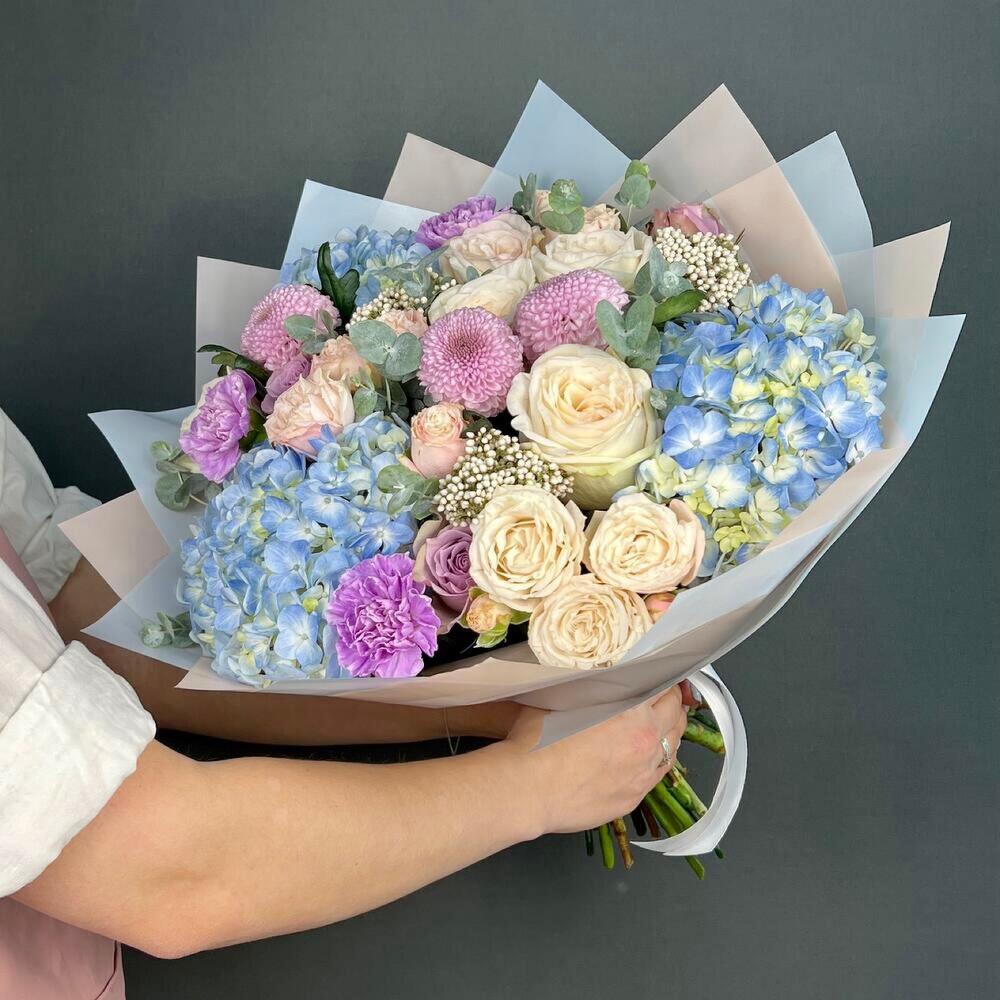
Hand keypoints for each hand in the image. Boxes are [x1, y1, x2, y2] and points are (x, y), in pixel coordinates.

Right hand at [501, 687, 687, 835]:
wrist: (527, 789)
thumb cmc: (540, 740)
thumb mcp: (567, 696)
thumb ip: (593, 688)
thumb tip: (600, 679)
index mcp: (636, 715)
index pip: (668, 692)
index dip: (667, 681)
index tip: (662, 677)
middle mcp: (647, 746)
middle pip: (676, 720)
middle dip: (673, 706)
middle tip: (664, 698)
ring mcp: (641, 777)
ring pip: (671, 750)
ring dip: (667, 735)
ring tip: (657, 727)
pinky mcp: (631, 800)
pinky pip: (655, 776)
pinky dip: (654, 762)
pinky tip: (641, 757)